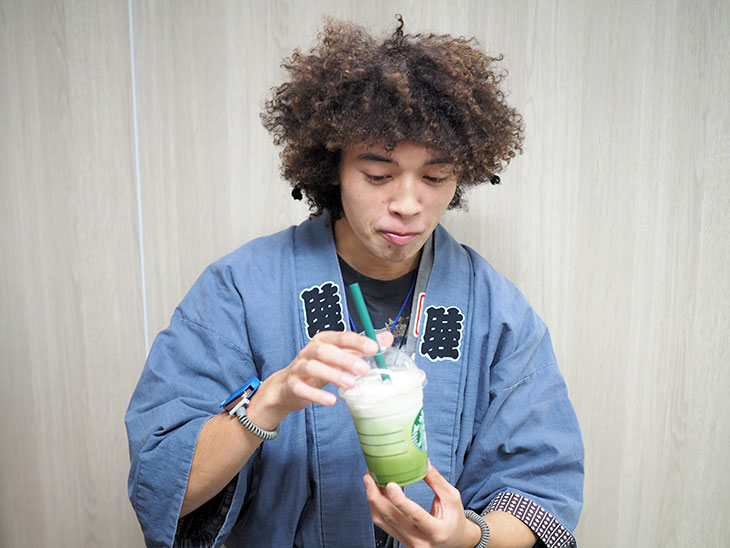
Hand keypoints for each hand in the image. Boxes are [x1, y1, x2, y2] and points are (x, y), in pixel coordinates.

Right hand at [262, 330, 393, 413]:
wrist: (287, 386)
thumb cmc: (317, 368)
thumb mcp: (339, 355)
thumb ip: (361, 348)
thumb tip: (386, 338)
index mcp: (323, 341)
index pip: (341, 337)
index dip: (357, 341)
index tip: (374, 347)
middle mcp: (309, 351)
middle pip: (325, 350)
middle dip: (345, 358)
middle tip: (363, 369)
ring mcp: (299, 368)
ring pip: (313, 367)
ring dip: (332, 375)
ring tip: (351, 384)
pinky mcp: (293, 386)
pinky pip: (302, 388)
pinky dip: (317, 395)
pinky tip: (331, 400)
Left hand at [364, 461, 481, 547]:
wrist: (454, 542)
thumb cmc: (454, 519)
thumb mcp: (452, 498)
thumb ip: (436, 481)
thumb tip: (423, 461)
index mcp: (437, 531)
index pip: (416, 516)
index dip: (401, 501)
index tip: (390, 485)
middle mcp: (420, 541)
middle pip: (392, 519)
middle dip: (376, 497)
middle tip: (369, 476)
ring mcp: (407, 542)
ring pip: (383, 521)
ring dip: (373, 499)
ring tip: (370, 480)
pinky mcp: (399, 539)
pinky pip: (382, 523)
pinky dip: (376, 506)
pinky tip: (375, 492)